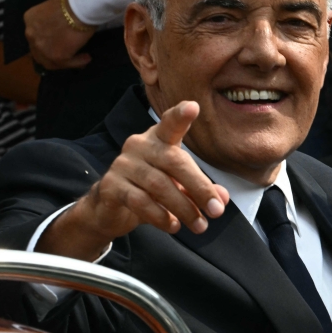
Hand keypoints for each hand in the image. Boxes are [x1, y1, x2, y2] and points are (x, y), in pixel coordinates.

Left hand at [24, 0, 94, 69]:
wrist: (79, 7)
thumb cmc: (71, 3)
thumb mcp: (54, 9)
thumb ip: (53, 20)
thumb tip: (64, 26)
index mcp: (30, 19)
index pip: (35, 36)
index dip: (47, 41)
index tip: (60, 42)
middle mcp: (31, 35)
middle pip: (38, 52)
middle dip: (52, 55)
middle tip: (67, 55)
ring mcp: (41, 47)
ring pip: (51, 61)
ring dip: (66, 62)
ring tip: (81, 58)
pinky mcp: (56, 56)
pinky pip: (67, 63)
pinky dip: (77, 62)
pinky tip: (87, 58)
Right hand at [37, 101, 229, 260]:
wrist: (108, 208)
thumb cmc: (151, 189)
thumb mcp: (180, 187)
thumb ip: (201, 189)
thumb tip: (223, 199)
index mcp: (159, 139)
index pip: (170, 123)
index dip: (180, 115)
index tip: (193, 107)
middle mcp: (139, 145)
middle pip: (174, 161)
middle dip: (199, 188)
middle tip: (216, 211)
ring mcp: (123, 164)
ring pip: (159, 185)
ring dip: (183, 208)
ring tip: (199, 225)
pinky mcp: (110, 186)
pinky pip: (140, 201)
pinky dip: (160, 216)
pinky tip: (173, 226)